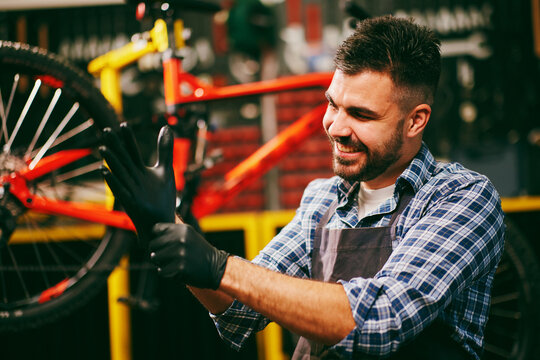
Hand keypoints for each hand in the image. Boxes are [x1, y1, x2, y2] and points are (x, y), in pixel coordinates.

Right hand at [99, 123, 175, 243]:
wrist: (162, 221)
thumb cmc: (161, 197)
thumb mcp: (165, 170)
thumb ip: (164, 150)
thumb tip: (166, 127)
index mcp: (140, 170)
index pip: (133, 151)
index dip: (129, 139)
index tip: (124, 125)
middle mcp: (133, 178)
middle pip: (123, 159)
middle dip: (116, 145)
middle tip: (106, 130)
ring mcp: (131, 190)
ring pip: (119, 173)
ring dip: (111, 161)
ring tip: (103, 149)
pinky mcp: (131, 202)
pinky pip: (119, 190)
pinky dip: (112, 181)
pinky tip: (104, 171)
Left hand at [149, 223, 229, 289]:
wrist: (215, 267)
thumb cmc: (199, 252)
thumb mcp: (189, 236)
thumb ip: (173, 233)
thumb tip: (151, 236)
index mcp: (183, 229)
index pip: (156, 228)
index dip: (155, 236)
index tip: (159, 242)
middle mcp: (181, 239)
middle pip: (153, 244)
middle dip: (155, 251)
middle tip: (164, 256)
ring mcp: (181, 253)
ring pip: (155, 258)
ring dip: (160, 262)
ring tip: (171, 263)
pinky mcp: (180, 267)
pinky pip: (161, 271)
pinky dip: (165, 272)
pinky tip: (175, 270)